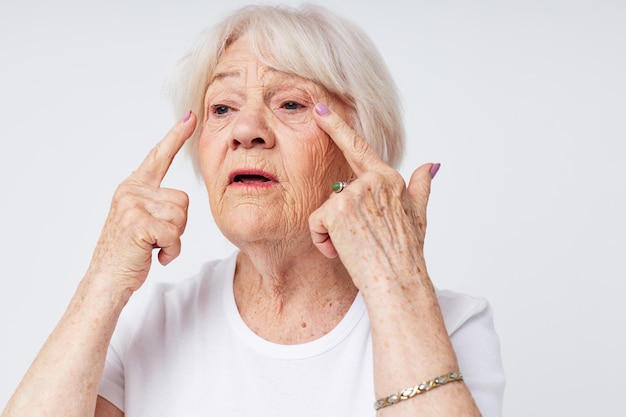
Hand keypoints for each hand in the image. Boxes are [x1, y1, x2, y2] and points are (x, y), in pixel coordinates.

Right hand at [86, 112, 195, 291]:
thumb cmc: (129, 253)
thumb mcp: (141, 220)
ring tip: (152, 246)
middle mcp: (131, 191)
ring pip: (181, 216)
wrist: (106, 280)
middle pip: (183, 200)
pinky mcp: (138, 224)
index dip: (175, 136)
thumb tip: (178, 199)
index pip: (158, 157)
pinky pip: (175, 235)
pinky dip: (171, 252)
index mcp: (133, 187)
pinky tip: (155, 257)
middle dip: (178, 225)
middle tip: (155, 239)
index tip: (190, 116)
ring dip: (174, 238)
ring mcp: (132, 206)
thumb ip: (156, 203)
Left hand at [309, 104, 438, 290]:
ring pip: (325, 209)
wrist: (397, 281)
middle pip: (337, 193)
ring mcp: (353, 194)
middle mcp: (371, 181)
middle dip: (340, 220)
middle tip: (362, 240)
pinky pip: (315, 224)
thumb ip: (420, 186)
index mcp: (388, 178)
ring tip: (354, 247)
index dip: (336, 126)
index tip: (319, 108)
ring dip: (332, 232)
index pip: (358, 146)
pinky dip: (322, 241)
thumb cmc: (406, 252)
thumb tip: (431, 165)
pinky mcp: (335, 211)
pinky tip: (340, 251)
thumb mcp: (418, 214)